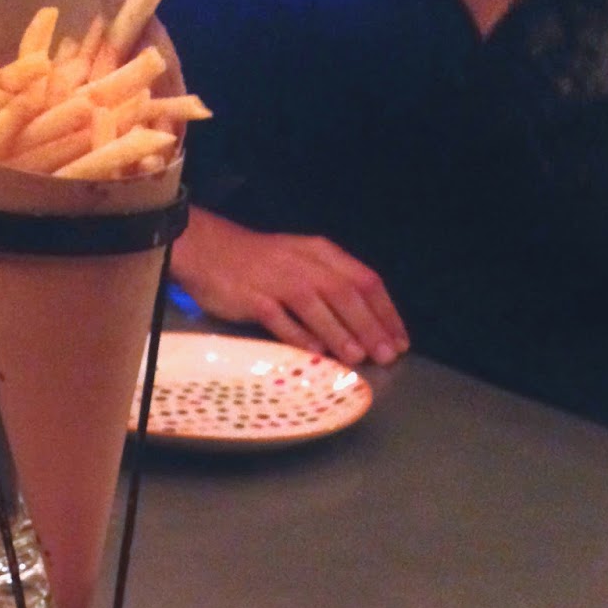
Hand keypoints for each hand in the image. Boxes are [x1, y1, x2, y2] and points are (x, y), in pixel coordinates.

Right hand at [171, 207, 408, 366]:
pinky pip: (280, 319)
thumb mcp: (301, 263)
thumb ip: (329, 287)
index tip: (399, 340)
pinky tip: (315, 354)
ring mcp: (278, 280)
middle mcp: (304, 264)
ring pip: (317, 305)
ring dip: (340, 332)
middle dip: (370, 326)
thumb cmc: (259, 263)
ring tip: (358, 357)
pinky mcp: (254, 298)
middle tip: (386, 355)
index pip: (365, 281)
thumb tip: (361, 326)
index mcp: (322, 254)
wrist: (208, 250)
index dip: (386, 312)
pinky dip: (299, 336)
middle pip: (346, 293)